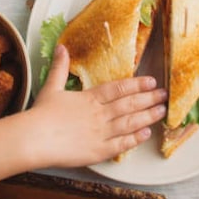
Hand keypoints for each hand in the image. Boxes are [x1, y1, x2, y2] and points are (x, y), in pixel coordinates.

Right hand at [27, 44, 166, 166]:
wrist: (34, 139)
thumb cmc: (41, 114)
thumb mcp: (51, 87)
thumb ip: (60, 68)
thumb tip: (61, 47)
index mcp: (89, 98)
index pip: (118, 88)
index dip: (137, 84)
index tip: (151, 81)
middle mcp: (99, 114)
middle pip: (129, 104)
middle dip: (149, 98)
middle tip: (164, 95)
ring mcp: (100, 133)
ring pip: (129, 123)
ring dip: (147, 116)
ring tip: (161, 111)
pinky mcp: (98, 151)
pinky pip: (121, 145)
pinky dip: (135, 139)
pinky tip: (146, 134)